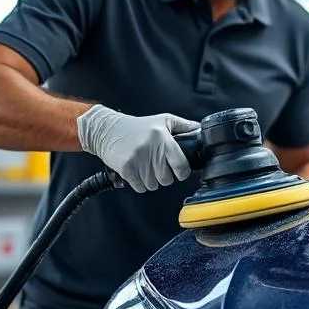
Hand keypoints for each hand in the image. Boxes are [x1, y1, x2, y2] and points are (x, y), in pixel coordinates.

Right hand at [77, 105, 199, 192]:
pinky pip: (140, 187)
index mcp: (162, 138)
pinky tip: (138, 172)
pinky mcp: (126, 169)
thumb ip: (183, 126)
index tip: (180, 171)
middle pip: (167, 179)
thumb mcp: (162, 120)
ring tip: (147, 168)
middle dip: (166, 176)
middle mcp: (150, 149)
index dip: (182, 172)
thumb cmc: (137, 126)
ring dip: (153, 180)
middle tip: (160, 167)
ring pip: (154, 185)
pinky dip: (141, 184)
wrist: (107, 130)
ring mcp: (137, 160)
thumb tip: (200, 130)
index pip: (180, 164)